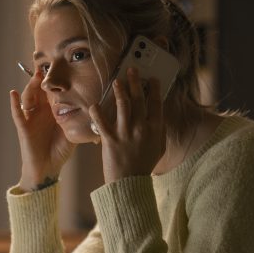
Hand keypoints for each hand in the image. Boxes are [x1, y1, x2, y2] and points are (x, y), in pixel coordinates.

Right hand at [9, 71, 75, 190]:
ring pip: (27, 98)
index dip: (53, 79)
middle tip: (46, 66)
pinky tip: (13, 94)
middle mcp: (40, 112)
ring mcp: (30, 119)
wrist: (48, 169)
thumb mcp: (73, 131)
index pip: (51, 91)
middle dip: (40, 78)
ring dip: (30, 86)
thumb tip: (103, 110)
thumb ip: (83, 120)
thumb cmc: (60, 150)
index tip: (58, 65)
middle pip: (38, 90)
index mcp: (52, 111)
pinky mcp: (23, 128)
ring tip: (35, 77)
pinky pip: (17, 114)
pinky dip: (14, 103)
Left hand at [89, 67, 166, 183]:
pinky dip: (97, 111)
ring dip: (120, 90)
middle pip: (140, 99)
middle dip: (136, 82)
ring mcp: (126, 133)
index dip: (154, 89)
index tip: (152, 79)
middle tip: (132, 70)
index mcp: (156, 130)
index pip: (156, 104)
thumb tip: (156, 114)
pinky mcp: (110, 139)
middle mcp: (142, 128)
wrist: (129, 183)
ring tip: (117, 81)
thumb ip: (158, 130)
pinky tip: (94, 104)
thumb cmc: (143, 165)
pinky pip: (102, 121)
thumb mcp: (158, 147)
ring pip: (123, 105)